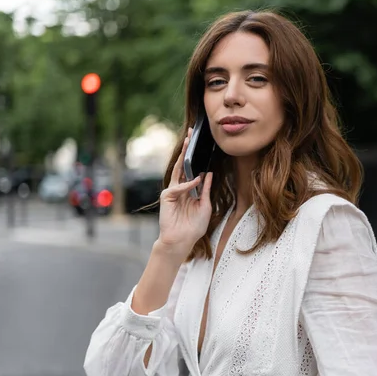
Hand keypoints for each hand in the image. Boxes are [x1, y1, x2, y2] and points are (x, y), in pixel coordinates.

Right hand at [156, 128, 213, 260]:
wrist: (182, 241)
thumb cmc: (193, 227)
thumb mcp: (206, 206)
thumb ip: (206, 190)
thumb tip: (209, 174)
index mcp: (190, 190)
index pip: (192, 170)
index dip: (195, 157)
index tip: (199, 143)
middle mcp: (181, 188)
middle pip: (183, 165)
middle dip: (187, 150)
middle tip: (191, 134)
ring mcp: (173, 192)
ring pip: (177, 170)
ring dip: (183, 157)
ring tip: (188, 143)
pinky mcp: (167, 197)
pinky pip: (178, 187)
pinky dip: (187, 184)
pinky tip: (196, 181)